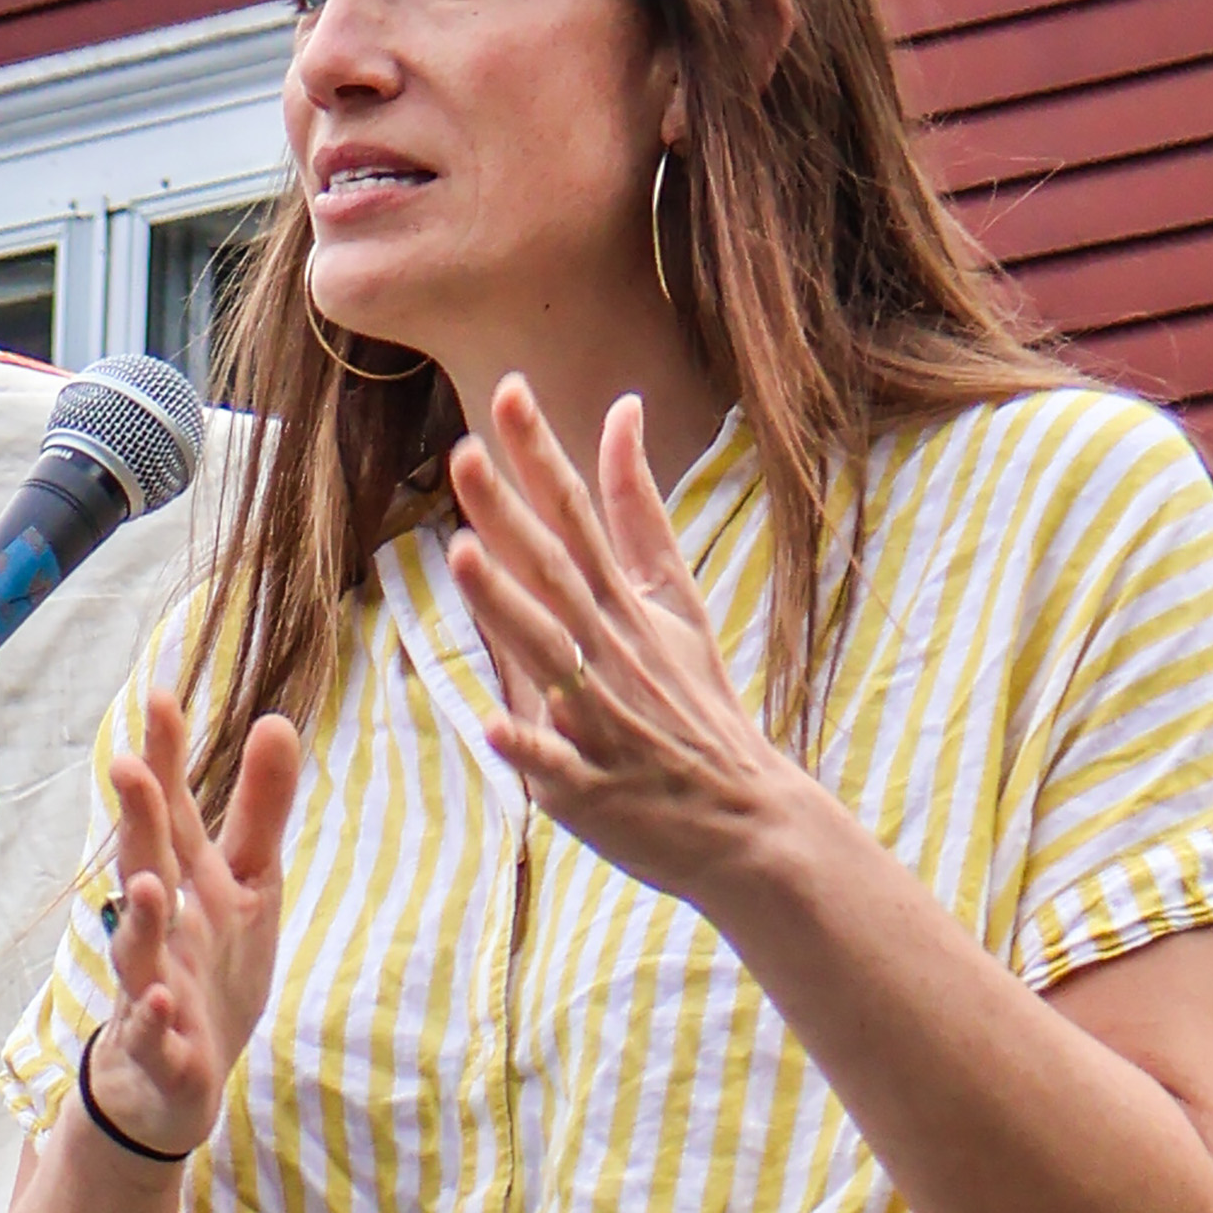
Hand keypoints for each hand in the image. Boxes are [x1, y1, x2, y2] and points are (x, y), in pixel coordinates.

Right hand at [84, 687, 302, 1158]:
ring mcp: (151, 987)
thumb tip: (277, 720)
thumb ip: (259, 810)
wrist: (171, 1082)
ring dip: (143, 920)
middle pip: (145, 867)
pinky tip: (158, 1001)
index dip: (164, 758)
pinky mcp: (159, 1049)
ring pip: (139, 950)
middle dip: (137, 821)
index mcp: (181, 883)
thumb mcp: (247, 887)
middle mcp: (158, 927)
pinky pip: (151, 1034)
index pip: (171, 813)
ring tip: (148, 886)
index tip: (160, 695)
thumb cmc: (206, 972)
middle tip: (126, 766)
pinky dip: (151, 1018)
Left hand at [446, 377, 828, 912]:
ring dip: (507, 607)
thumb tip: (623, 410)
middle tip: (463, 456)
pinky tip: (490, 725)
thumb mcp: (677, 598)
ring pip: (549, 655)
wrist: (748, 819)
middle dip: (511, 515)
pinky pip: (556, 764)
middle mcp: (612, 651)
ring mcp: (604, 718)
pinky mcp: (593, 786)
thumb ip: (639, 508)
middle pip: (555, 572)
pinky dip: (528, 744)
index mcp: (625, 606)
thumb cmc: (696, 703)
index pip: (578, 517)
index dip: (542, 457)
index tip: (506, 392)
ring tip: (463, 556)